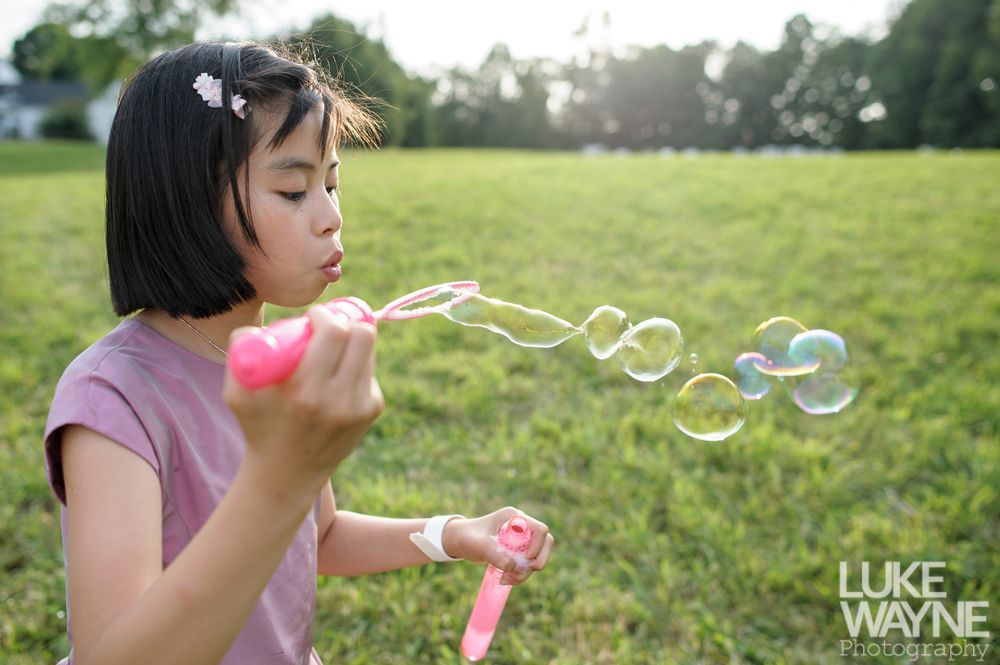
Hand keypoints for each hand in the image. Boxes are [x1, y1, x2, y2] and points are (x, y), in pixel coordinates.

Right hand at [223, 305, 383, 497]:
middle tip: (326, 327)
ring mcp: (360, 407)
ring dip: (351, 342)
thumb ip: (242, 351)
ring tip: (329, 352)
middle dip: (345, 322)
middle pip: (363, 335)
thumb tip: (258, 327)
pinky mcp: (372, 411)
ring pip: (368, 351)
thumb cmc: (258, 425)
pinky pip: (368, 372)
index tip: (312, 318)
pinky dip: (354, 366)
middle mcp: (339, 400)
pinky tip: (334, 379)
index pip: (335, 333)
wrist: (286, 474)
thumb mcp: (238, 391)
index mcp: (306, 392)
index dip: (324, 316)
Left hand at [443, 507, 554, 584]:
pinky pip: (529, 564)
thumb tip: (514, 567)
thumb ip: (495, 555)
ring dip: (527, 572)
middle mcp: (522, 526)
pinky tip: (505, 579)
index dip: (538, 546)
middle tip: (521, 573)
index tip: (526, 559)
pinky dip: (521, 574)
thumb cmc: (468, 538)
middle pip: (546, 543)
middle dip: (537, 561)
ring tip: (506, 580)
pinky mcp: (519, 550)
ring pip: (538, 556)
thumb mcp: (478, 546)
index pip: (539, 529)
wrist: (461, 540)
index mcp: (514, 518)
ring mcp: (522, 538)